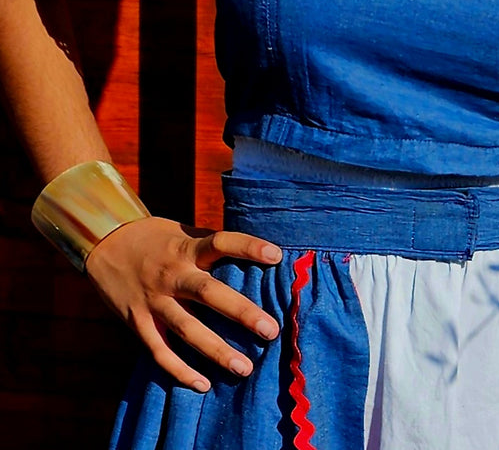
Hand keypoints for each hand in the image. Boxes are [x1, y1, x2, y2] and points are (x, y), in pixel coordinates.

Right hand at [84, 216, 281, 391]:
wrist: (104, 241)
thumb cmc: (157, 237)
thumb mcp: (184, 232)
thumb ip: (213, 246)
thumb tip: (258, 253)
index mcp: (186, 247)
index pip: (222, 242)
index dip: (248, 247)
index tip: (277, 255)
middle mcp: (172, 274)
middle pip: (208, 293)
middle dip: (241, 312)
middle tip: (271, 330)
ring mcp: (153, 300)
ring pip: (187, 329)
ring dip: (216, 351)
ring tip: (245, 368)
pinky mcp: (136, 321)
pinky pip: (159, 351)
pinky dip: (180, 370)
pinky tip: (203, 384)